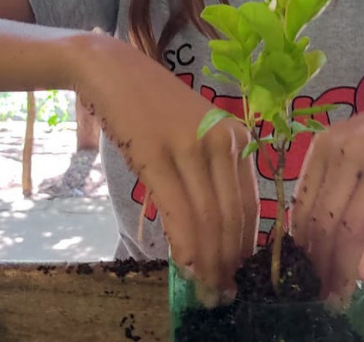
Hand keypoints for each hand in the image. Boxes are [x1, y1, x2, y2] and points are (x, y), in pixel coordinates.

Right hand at [72, 35, 258, 303]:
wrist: (113, 70)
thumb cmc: (152, 107)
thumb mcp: (194, 137)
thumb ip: (210, 176)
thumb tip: (215, 235)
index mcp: (237, 140)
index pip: (250, 206)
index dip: (244, 248)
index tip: (237, 277)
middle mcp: (223, 142)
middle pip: (232, 217)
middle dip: (228, 262)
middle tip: (220, 293)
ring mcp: (192, 146)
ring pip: (209, 218)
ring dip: (209, 261)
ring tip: (204, 288)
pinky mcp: (158, 153)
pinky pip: (179, 209)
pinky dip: (185, 244)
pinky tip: (184, 266)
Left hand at [290, 71, 363, 301]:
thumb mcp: (358, 144)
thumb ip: (335, 178)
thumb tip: (313, 231)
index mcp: (326, 144)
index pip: (304, 206)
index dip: (301, 246)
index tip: (303, 272)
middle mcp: (347, 150)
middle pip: (323, 220)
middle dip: (319, 263)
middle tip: (322, 291)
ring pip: (350, 225)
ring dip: (343, 266)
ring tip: (341, 293)